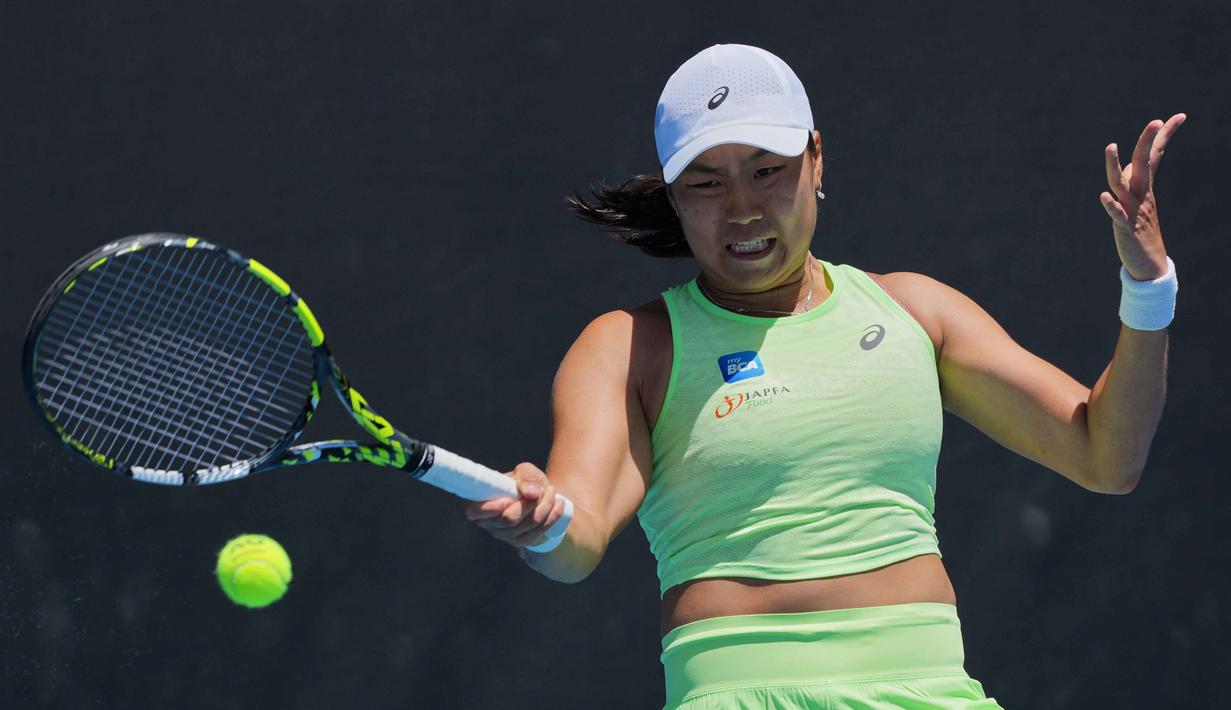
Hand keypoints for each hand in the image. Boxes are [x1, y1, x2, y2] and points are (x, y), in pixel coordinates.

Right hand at [462, 462, 566, 548]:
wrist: (538, 496)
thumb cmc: (524, 482)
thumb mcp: (525, 472)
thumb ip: (526, 477)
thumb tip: (531, 493)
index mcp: (480, 503)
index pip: (474, 512)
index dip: (488, 509)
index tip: (506, 501)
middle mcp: (489, 523)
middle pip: (508, 520)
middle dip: (530, 504)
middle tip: (543, 489)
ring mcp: (504, 535)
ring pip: (527, 525)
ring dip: (545, 506)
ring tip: (552, 491)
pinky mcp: (520, 541)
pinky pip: (538, 531)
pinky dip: (552, 516)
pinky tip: (558, 503)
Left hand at [1099, 113, 1185, 279]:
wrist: (1149, 263)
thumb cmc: (1142, 229)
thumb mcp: (1141, 201)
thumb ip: (1136, 181)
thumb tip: (1131, 164)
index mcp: (1145, 187)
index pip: (1156, 155)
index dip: (1166, 135)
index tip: (1180, 115)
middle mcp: (1141, 195)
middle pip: (1143, 163)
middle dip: (1147, 142)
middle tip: (1156, 121)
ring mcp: (1133, 210)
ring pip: (1122, 184)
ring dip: (1114, 166)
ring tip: (1110, 146)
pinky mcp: (1125, 227)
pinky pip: (1117, 214)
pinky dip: (1111, 205)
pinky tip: (1103, 196)